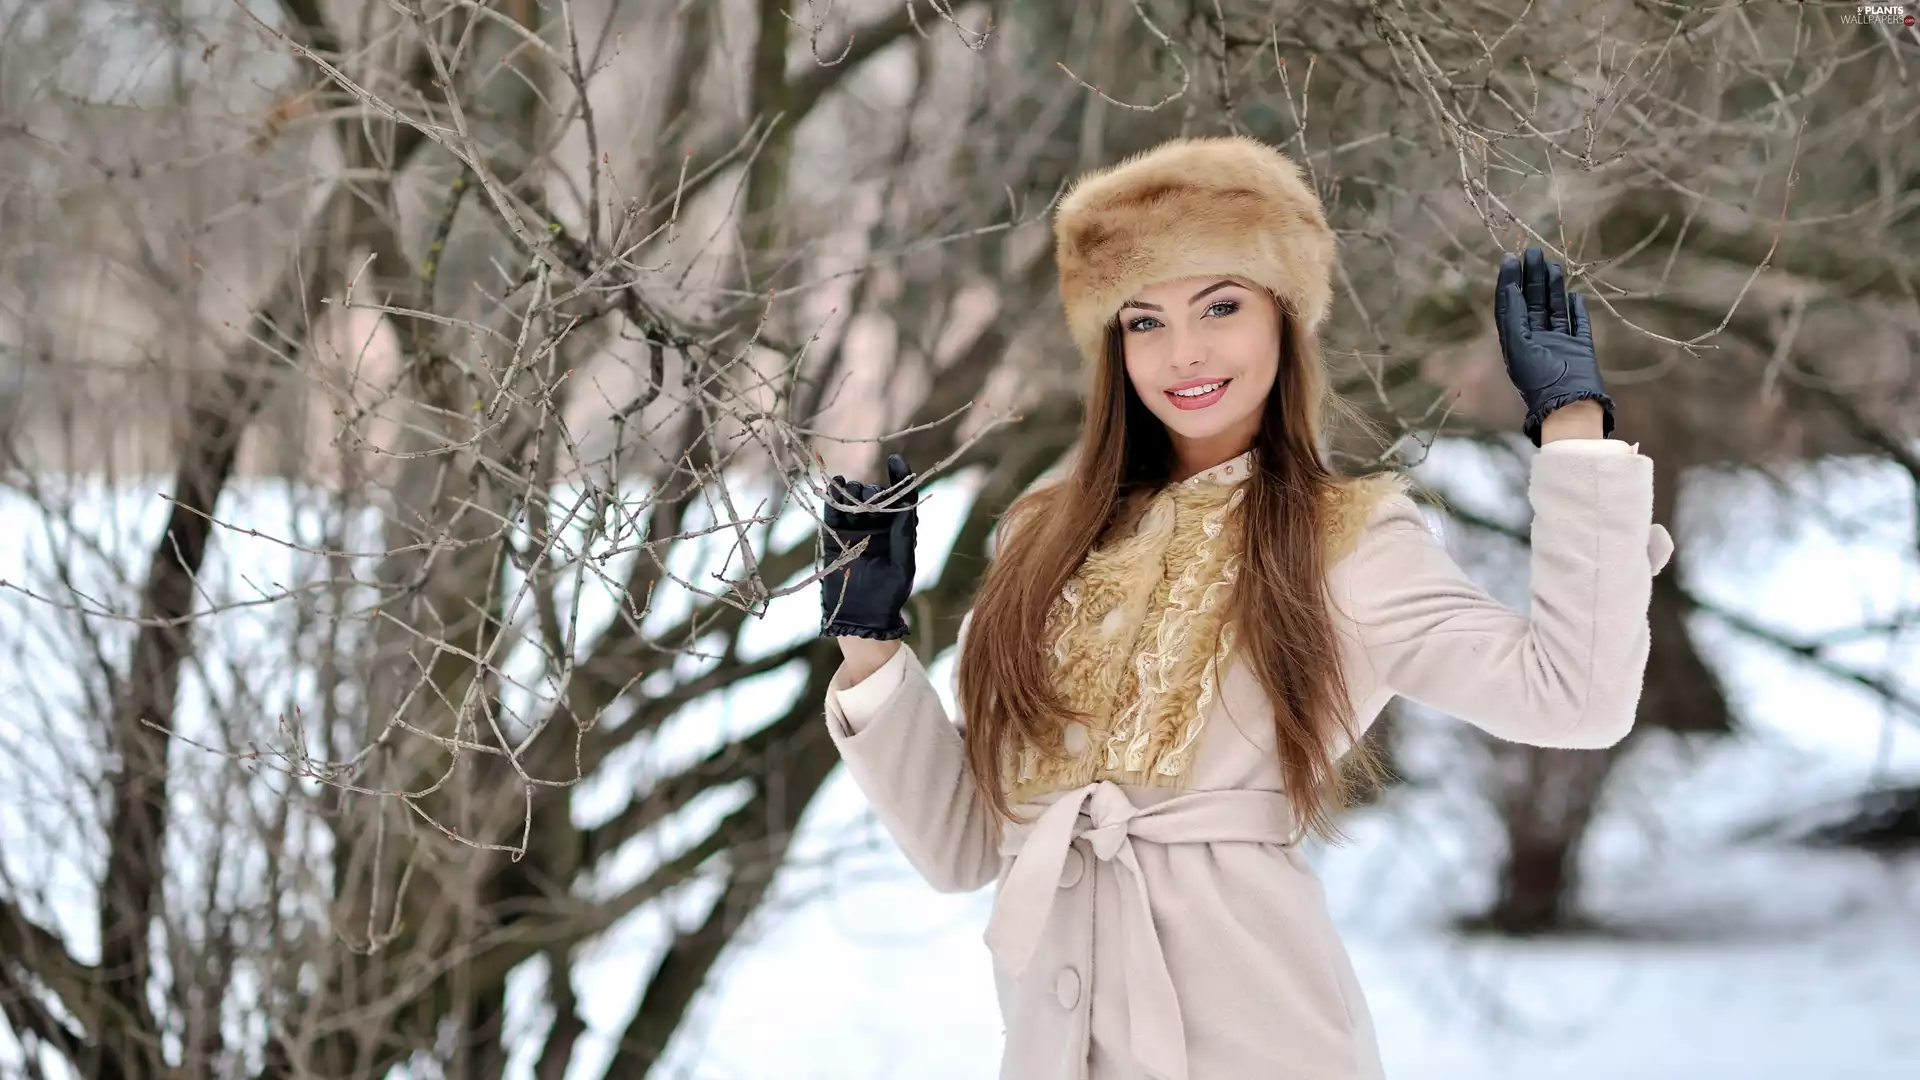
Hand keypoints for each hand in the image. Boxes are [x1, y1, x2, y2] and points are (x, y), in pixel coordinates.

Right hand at [819, 453, 917, 639]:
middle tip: (867, 497)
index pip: (902, 498)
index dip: (900, 477)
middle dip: (872, 491)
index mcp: (899, 531)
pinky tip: (835, 483)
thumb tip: (908, 503)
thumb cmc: (888, 595)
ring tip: (851, 491)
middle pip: (876, 496)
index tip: (895, 460)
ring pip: (854, 501)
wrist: (860, 617)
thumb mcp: (903, 563)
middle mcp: (878, 527)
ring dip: (853, 492)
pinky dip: (833, 497)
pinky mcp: (834, 537)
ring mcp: (855, 531)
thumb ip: (904, 533)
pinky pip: (833, 512)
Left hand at [1494, 248, 1616, 446]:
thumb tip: (1510, 288)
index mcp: (1516, 342)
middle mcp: (1536, 341)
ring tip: (1552, 264)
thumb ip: (1513, 317)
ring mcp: (1559, 344)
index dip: (1509, 282)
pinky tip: (1573, 295)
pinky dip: (1575, 310)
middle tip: (1533, 252)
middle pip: (1532, 302)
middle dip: (1532, 277)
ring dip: (1552, 287)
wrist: (1568, 405)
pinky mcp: (1579, 349)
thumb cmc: (1539, 379)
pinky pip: (1577, 324)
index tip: (1510, 259)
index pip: (1511, 305)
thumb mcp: (1518, 345)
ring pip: (1554, 308)